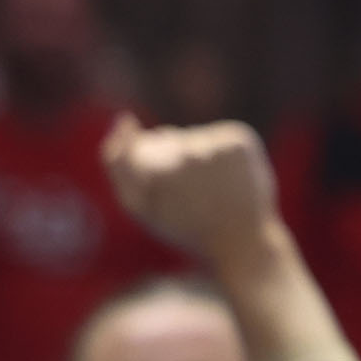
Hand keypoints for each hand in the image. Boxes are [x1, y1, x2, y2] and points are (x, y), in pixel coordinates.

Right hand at [103, 114, 282, 263]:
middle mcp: (187, 156)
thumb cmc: (185, 227)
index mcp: (157, 174)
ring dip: (198, 156)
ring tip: (212, 189)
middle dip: (172, 160)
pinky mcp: (239, 141)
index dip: (149, 169)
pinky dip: (221, 152)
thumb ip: (118, 163)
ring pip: (194, 137)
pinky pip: (219, 137)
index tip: (165, 187)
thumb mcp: (140, 204)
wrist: (241, 240)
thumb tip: (124, 119)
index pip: (137, 147)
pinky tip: (230, 177)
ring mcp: (217, 147)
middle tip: (191, 197)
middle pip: (166, 139)